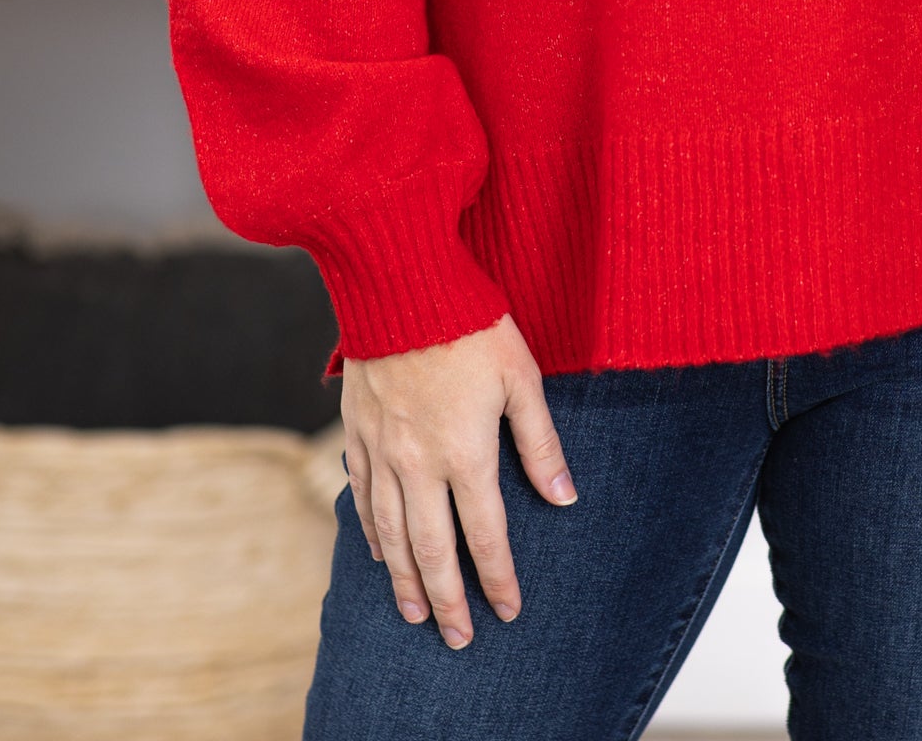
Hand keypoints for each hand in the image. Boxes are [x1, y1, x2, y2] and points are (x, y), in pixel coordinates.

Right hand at [340, 312, 575, 649]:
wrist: (401, 283)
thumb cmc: (470, 322)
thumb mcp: (521, 377)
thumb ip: (540, 442)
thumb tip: (564, 497)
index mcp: (465, 453)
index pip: (484, 536)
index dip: (498, 579)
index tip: (507, 610)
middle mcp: (418, 463)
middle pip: (432, 550)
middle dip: (447, 600)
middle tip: (457, 638)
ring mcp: (381, 450)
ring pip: (390, 533)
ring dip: (404, 579)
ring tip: (415, 613)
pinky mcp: (357, 430)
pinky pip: (361, 495)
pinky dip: (371, 532)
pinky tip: (379, 552)